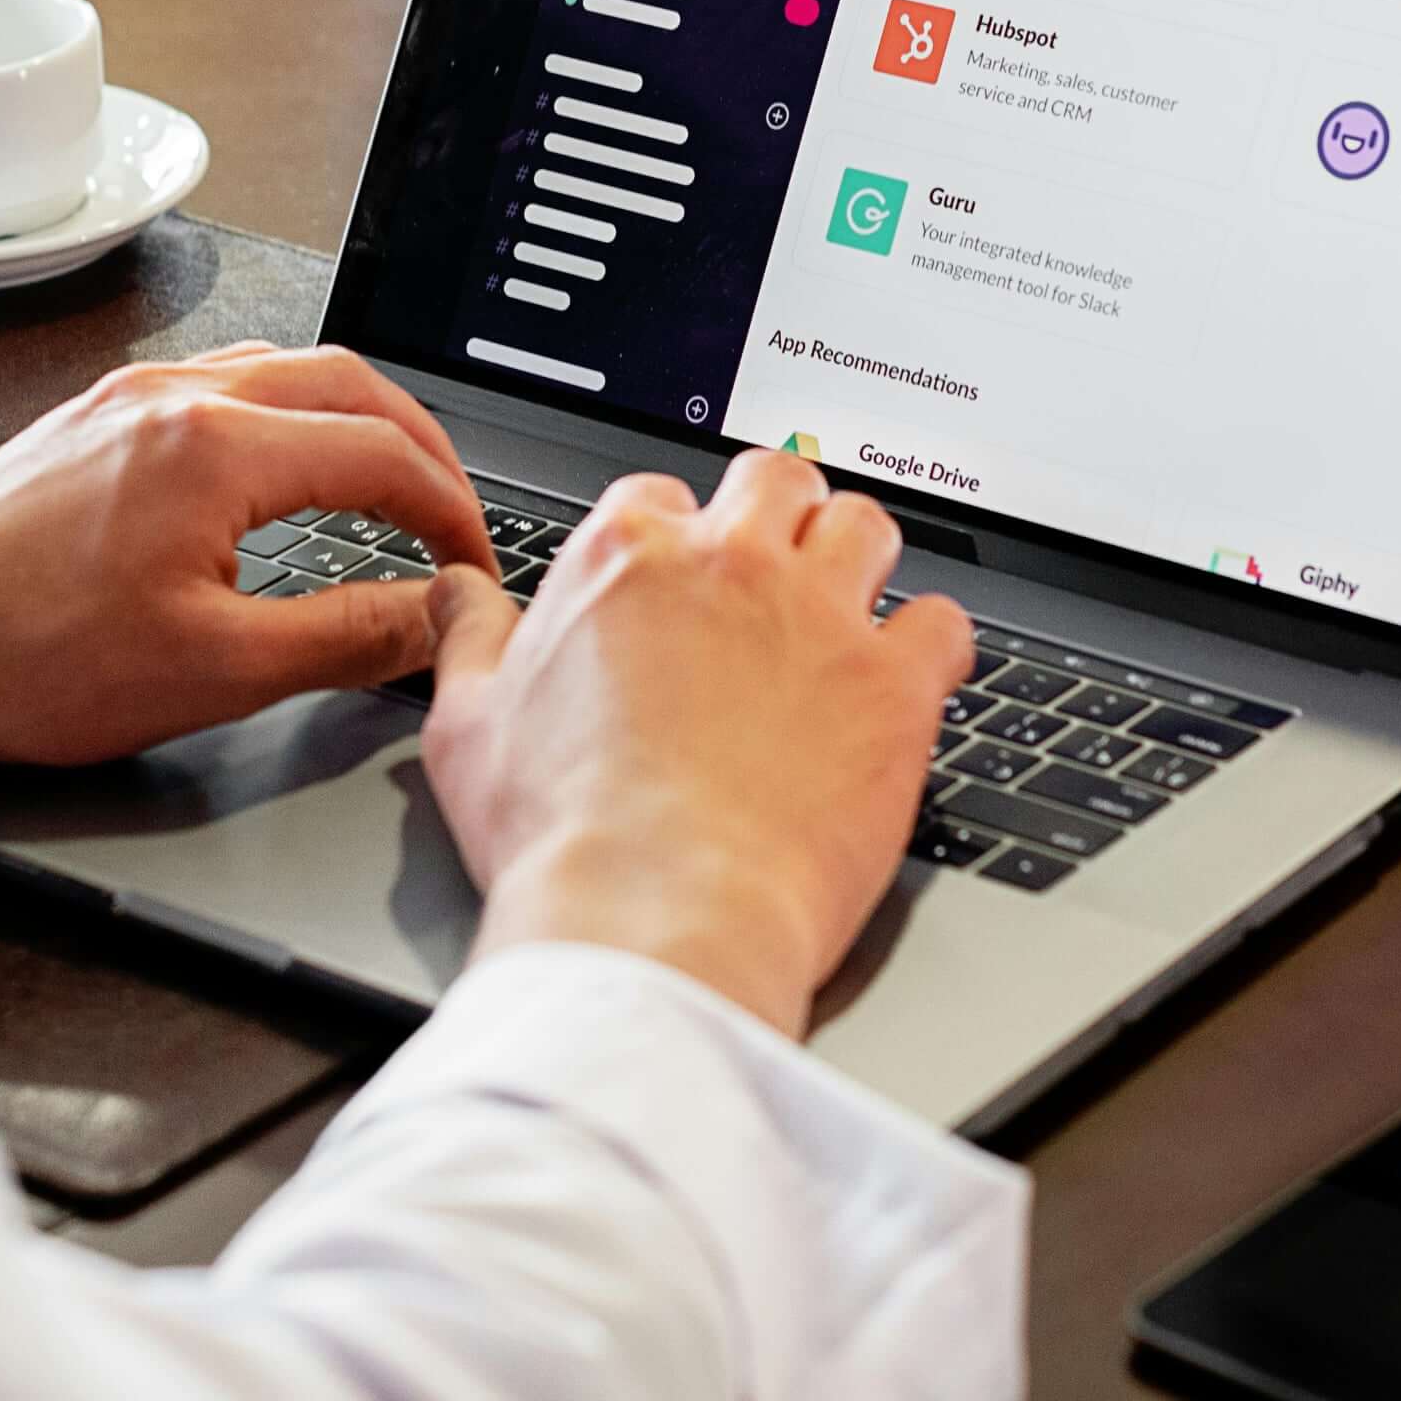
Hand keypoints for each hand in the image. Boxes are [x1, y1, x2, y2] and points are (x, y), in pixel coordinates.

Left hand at [0, 344, 497, 776]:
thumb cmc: (19, 659)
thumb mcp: (213, 670)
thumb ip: (344, 636)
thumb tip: (427, 618)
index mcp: (215, 447)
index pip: (384, 452)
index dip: (452, 510)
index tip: (473, 562)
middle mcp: (175, 395)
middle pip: (348, 381)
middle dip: (420, 444)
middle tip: (454, 512)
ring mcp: (128, 396)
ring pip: (283, 371)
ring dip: (353, 421)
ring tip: (388, 487)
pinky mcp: (93, 417)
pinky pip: (222, 386)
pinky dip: (285, 419)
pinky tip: (284, 474)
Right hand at [418, 448, 973, 1038]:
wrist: (655, 919)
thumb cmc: (563, 838)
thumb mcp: (467, 728)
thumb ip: (471, 640)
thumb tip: (458, 592)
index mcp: (625, 559)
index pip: (660, 496)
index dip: (672, 537)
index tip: (678, 580)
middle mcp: (729, 565)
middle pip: (775, 481)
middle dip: (776, 516)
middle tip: (772, 572)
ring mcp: (820, 617)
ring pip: (864, 525)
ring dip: (857, 558)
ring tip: (846, 608)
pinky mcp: (893, 686)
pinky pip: (942, 622)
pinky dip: (931, 644)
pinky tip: (911, 677)